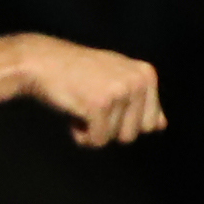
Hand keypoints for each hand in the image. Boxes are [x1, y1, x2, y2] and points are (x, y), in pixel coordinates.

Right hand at [8, 37, 164, 149]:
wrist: (41, 62)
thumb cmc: (77, 73)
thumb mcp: (115, 80)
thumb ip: (140, 102)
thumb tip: (162, 126)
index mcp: (146, 74)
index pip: (151, 124)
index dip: (123, 121)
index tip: (105, 99)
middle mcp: (138, 80)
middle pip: (133, 135)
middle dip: (109, 128)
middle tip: (91, 102)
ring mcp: (121, 91)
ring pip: (115, 139)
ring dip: (94, 130)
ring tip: (82, 104)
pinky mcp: (101, 104)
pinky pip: (96, 141)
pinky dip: (81, 135)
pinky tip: (73, 110)